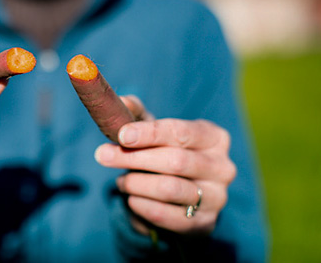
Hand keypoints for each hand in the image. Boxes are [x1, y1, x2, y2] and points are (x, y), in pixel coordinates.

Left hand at [95, 96, 236, 234]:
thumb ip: (134, 112)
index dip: (149, 133)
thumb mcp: (149, 129)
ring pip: (170, 189)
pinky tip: (131, 199)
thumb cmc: (161, 152)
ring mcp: (217, 198)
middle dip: (134, 158)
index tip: (122, 135)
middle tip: (103, 155)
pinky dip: (142, 206)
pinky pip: (168, 216)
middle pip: (175, 161)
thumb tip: (119, 101)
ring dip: (136, 183)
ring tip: (120, 180)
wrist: (174, 196)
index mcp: (214, 137)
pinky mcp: (205, 224)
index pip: (181, 132)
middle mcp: (222, 167)